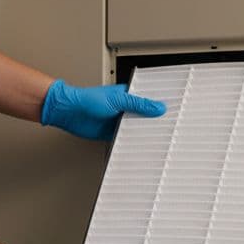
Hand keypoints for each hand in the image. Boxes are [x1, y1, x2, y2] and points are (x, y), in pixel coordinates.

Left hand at [41, 79, 166, 139]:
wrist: (69, 112)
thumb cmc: (87, 99)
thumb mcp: (117, 100)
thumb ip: (138, 104)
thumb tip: (158, 107)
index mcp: (129, 95)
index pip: (150, 100)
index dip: (161, 106)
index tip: (175, 111)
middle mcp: (126, 108)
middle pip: (146, 117)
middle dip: (155, 122)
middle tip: (170, 128)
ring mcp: (120, 121)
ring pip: (137, 129)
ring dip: (144, 134)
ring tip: (159, 140)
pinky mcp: (113, 134)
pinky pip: (127, 140)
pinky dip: (132, 143)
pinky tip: (141, 147)